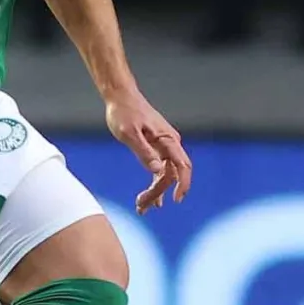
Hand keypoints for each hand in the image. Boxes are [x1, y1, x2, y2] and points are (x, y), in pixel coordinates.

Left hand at [106, 92, 191, 213]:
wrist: (121, 97)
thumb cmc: (124, 112)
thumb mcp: (130, 134)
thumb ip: (144, 152)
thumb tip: (157, 170)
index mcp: (168, 139)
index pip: (182, 166)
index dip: (183, 184)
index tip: (176, 200)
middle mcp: (170, 143)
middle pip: (172, 174)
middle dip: (160, 192)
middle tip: (143, 207)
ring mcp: (164, 146)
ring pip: (165, 175)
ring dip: (155, 192)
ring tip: (142, 207)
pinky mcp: (156, 148)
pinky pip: (159, 170)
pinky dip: (154, 184)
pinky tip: (148, 198)